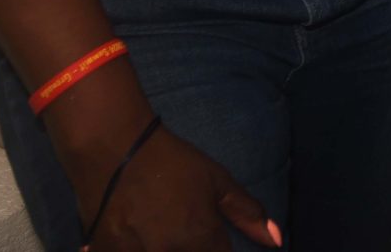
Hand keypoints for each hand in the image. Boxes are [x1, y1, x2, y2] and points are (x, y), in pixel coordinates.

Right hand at [77, 123, 279, 250]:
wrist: (113, 148)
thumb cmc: (172, 162)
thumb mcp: (217, 181)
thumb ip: (248, 214)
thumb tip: (277, 241)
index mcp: (199, 238)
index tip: (211, 243)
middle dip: (195, 251)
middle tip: (184, 232)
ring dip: (166, 250)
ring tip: (162, 233)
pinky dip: (137, 250)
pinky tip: (137, 239)